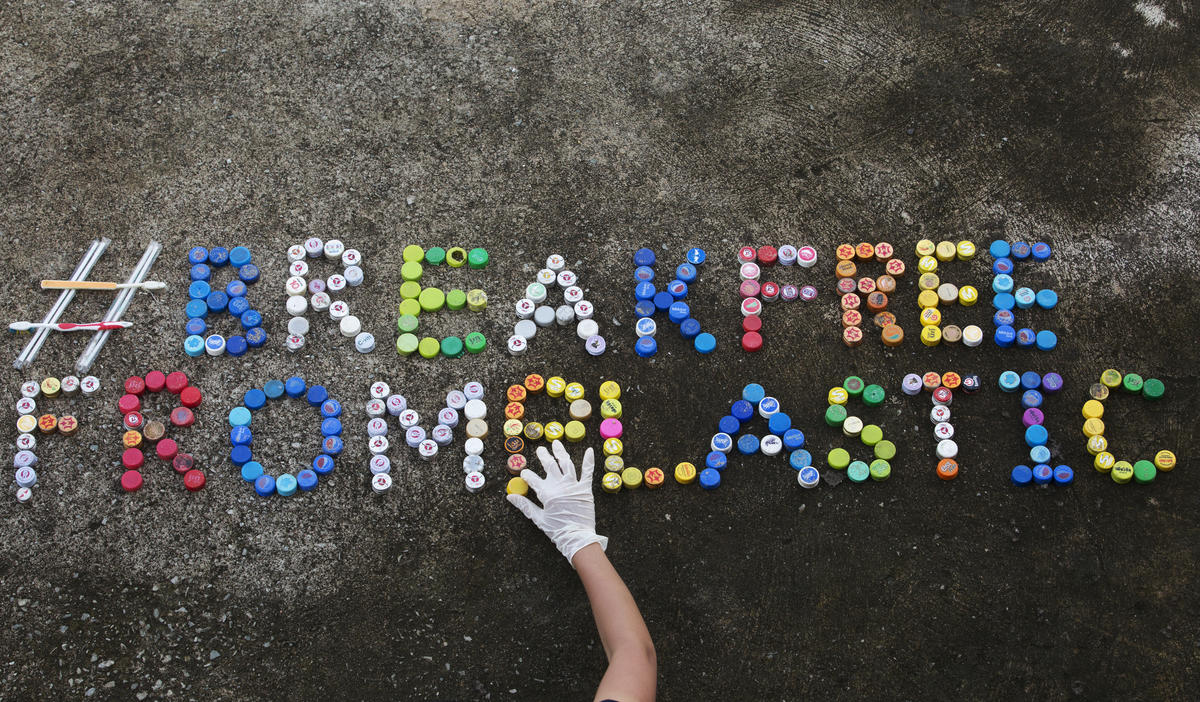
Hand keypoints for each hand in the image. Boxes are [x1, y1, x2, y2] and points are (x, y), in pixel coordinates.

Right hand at [507, 440, 607, 565]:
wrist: (577, 538)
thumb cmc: (557, 530)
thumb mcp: (538, 518)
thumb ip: (524, 505)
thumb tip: (510, 497)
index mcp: (546, 493)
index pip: (533, 479)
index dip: (527, 475)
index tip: (524, 473)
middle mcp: (559, 486)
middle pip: (550, 466)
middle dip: (543, 456)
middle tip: (540, 449)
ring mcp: (573, 486)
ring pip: (566, 464)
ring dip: (560, 452)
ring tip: (556, 443)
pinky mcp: (585, 489)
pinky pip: (587, 472)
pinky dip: (588, 461)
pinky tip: (590, 450)